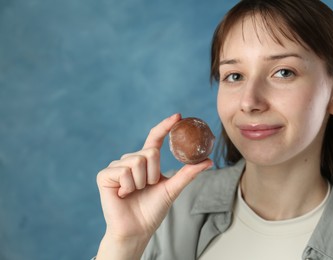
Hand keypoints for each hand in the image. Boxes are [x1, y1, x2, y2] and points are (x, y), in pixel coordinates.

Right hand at [96, 113, 212, 258]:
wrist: (136, 229)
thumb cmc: (153, 210)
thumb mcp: (172, 189)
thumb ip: (188, 173)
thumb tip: (208, 160)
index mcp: (146, 161)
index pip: (155, 138)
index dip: (166, 126)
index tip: (179, 116)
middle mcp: (131, 160)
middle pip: (150, 153)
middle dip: (153, 174)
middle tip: (147, 188)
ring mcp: (117, 167)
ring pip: (137, 161)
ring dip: (141, 182)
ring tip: (135, 192)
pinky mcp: (105, 175)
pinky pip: (123, 171)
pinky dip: (128, 186)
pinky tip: (123, 194)